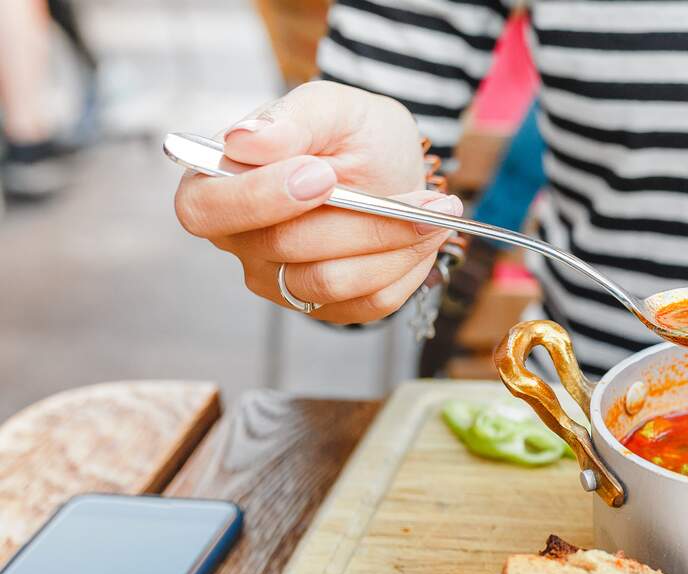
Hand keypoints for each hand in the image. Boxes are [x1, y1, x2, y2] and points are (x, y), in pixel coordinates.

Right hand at [174, 81, 461, 322]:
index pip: (204, 209)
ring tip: (437, 208)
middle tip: (422, 194)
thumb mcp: (332, 107)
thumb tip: (243, 140)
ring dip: (394, 243)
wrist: (395, 165)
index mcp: (217, 185)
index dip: (260, 197)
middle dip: (359, 219)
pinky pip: (368, 302)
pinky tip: (425, 234)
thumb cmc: (353, 133)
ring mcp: (280, 281)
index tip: (324, 174)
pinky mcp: (327, 307)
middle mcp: (241, 242)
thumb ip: (291, 120)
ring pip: (331, 281)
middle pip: (284, 247)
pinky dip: (407, 265)